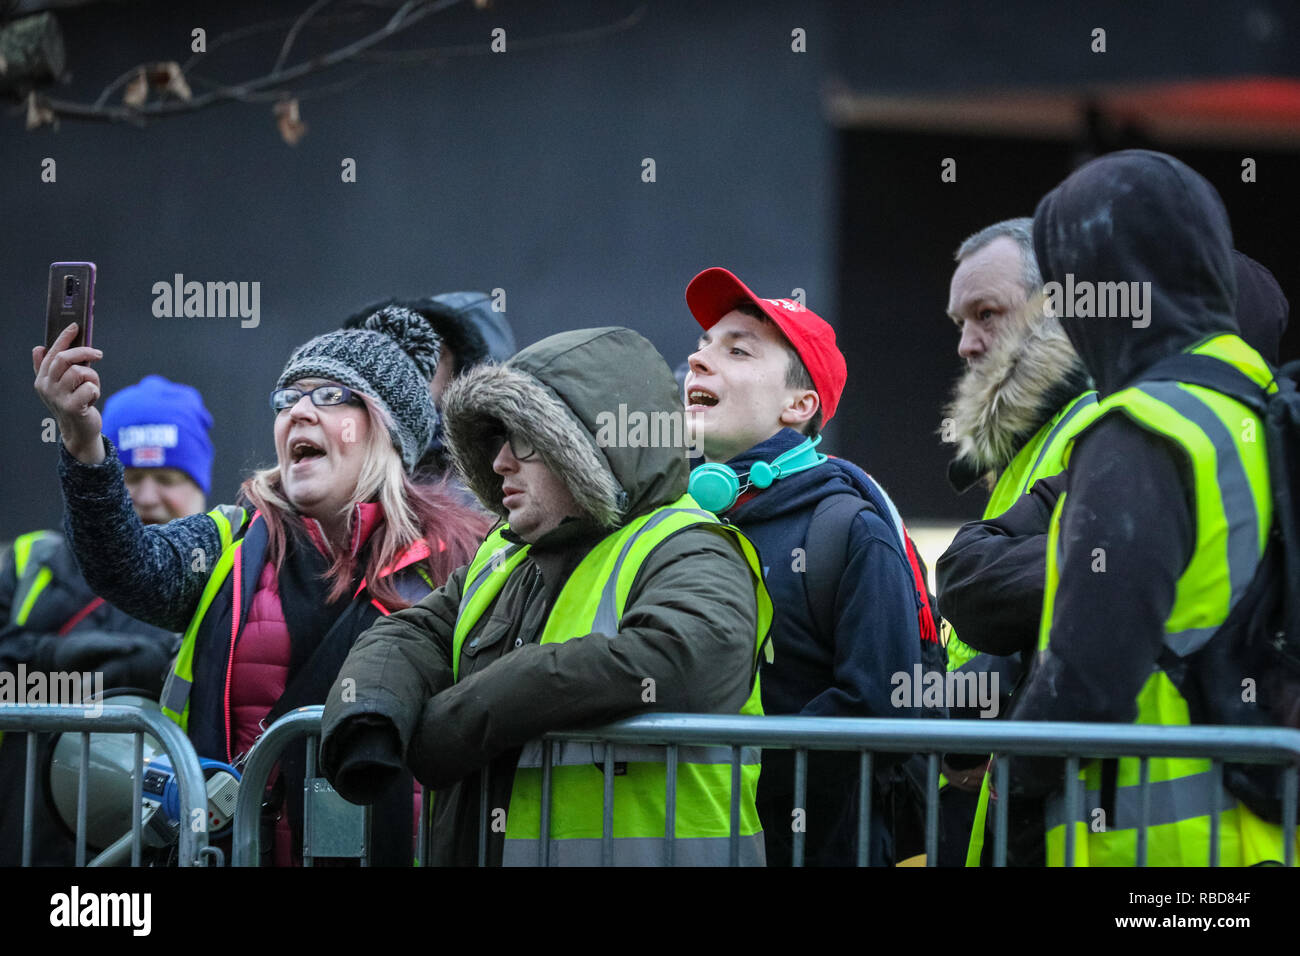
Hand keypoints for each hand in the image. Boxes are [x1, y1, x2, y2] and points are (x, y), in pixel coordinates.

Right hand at [33, 323, 104, 463]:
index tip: (75, 326)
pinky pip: (90, 387)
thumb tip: (38, 347)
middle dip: (83, 352)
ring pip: (80, 372)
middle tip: (98, 354)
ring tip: (92, 388)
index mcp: (42, 379)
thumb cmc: (72, 404)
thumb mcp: (59, 386)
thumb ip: (49, 368)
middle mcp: (46, 387)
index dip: (63, 338)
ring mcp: (58, 397)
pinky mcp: (73, 407)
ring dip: (93, 377)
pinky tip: (92, 400)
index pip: (51, 353)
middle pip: (64, 358)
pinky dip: (96, 391)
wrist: (78, 431)